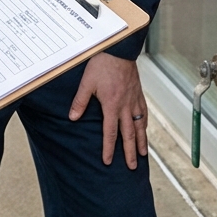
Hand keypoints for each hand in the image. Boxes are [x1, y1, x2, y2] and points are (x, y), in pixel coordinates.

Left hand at [68, 53, 146, 167]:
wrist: (118, 49)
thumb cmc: (102, 64)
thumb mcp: (86, 82)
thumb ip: (80, 101)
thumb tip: (72, 118)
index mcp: (112, 105)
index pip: (110, 132)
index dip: (109, 148)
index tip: (108, 161)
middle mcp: (125, 105)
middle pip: (129, 134)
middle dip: (129, 152)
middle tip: (132, 167)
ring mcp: (133, 99)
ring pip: (139, 125)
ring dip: (141, 141)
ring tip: (142, 154)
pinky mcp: (138, 92)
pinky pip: (143, 111)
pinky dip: (144, 123)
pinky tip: (144, 128)